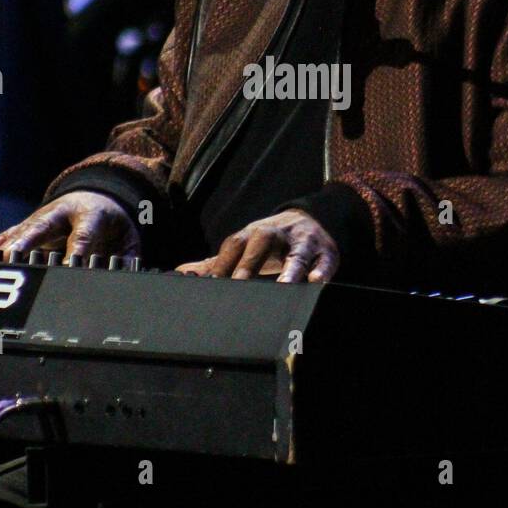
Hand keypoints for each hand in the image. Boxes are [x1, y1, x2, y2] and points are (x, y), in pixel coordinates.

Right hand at [0, 191, 141, 262]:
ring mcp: (43, 218)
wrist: (98, 195)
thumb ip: (128, 258)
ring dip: (5, 246)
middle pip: (42, 227)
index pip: (83, 234)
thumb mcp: (127, 237)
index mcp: (91, 214)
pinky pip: (10, 235)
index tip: (67, 267)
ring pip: (22, 231)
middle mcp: (61, 213)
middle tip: (12, 259)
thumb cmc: (111, 222)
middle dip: (27, 242)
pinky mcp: (31, 226)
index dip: (75, 250)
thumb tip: (129, 279)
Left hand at [175, 208, 338, 282]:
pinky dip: (321, 270)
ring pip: (296, 253)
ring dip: (290, 269)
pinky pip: (325, 261)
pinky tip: (316, 281)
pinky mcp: (326, 252)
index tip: (210, 284)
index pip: (234, 245)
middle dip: (249, 265)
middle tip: (238, 286)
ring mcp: (302, 242)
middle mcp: (276, 234)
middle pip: (261, 244)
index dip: (222, 263)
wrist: (312, 221)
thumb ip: (216, 263)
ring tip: (284, 285)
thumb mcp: (244, 247)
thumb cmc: (271, 243)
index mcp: (252, 235)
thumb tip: (181, 273)